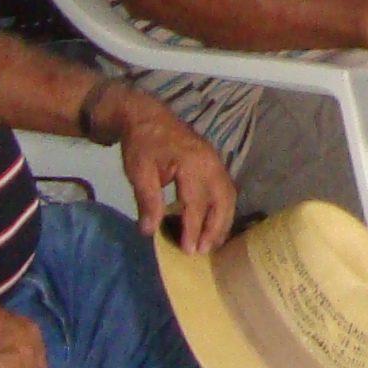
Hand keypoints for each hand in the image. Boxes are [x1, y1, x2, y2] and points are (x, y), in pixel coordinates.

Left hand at [93, 84, 236, 254]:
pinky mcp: (212, 161)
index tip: (189, 251)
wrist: (145, 116)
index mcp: (192, 163)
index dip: (194, 229)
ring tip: (212, 241)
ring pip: (228, 194)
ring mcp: (214, 160)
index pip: (197, 203)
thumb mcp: (139, 172)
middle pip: (222, 199)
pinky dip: (223, 207)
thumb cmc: (141, 144)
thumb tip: (150, 231)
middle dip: (215, 228)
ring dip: (223, 219)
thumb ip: (148, 201)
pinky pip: (225, 187)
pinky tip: (214, 221)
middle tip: (203, 251)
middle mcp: (210, 161)